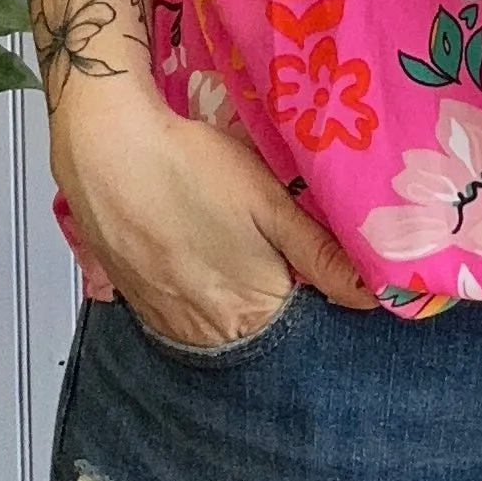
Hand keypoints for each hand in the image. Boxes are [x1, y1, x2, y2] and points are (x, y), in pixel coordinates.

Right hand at [49, 77, 378, 346]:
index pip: (298, 328)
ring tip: (228, 250)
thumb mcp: (270, 203)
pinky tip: (192, 256)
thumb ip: (320, 255)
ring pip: (213, 325)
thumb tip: (375, 297)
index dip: (311, 297)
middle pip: (254, 331)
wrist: (107, 149)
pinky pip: (173, 315)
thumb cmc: (192, 167)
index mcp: (250, 309)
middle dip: (271, 301)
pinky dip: (190, 296)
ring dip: (229, 301)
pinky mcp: (132, 299)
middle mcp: (206, 328)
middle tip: (267, 250)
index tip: (313, 267)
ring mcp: (164, 318)